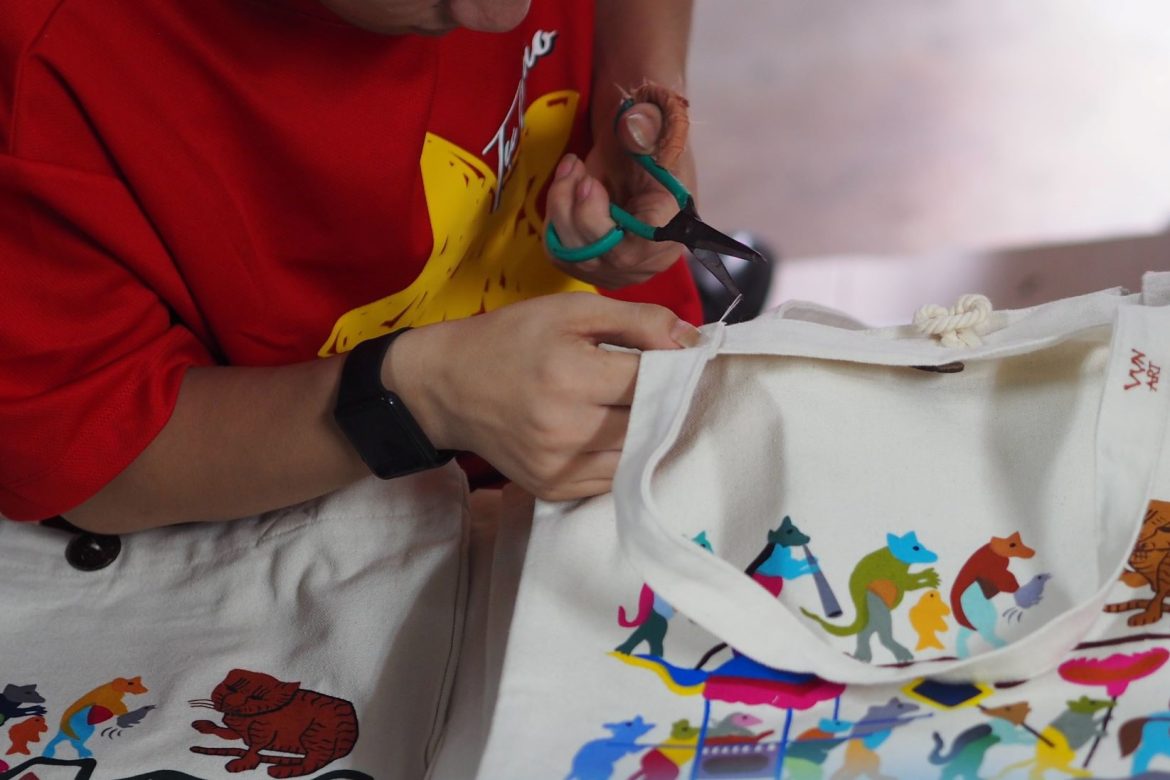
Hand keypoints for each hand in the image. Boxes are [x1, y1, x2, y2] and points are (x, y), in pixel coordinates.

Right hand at [384, 293, 699, 500]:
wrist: (447, 386)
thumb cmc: (511, 339)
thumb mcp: (570, 310)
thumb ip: (637, 320)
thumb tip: (691, 340)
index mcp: (570, 375)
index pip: (652, 380)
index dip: (674, 369)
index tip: (678, 360)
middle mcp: (565, 428)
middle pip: (649, 421)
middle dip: (662, 401)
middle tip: (659, 383)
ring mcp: (558, 465)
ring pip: (636, 455)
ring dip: (646, 434)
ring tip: (637, 408)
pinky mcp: (553, 489)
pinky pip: (612, 480)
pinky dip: (622, 458)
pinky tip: (612, 434)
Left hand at [545, 99, 696, 288]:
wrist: (633, 156)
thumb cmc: (649, 142)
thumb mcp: (656, 124)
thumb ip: (648, 125)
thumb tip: (635, 123)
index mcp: (673, 226)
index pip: (643, 241)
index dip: (607, 217)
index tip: (589, 181)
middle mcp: (648, 259)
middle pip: (601, 252)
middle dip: (574, 206)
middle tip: (574, 166)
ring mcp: (617, 270)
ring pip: (574, 254)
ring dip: (560, 207)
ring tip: (571, 170)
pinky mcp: (591, 269)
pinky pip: (559, 253)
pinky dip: (554, 219)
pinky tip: (566, 191)